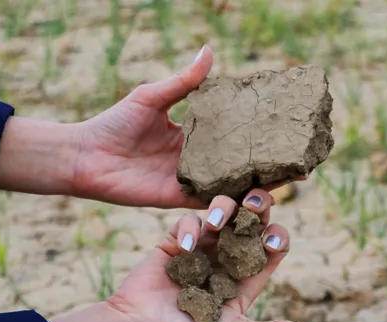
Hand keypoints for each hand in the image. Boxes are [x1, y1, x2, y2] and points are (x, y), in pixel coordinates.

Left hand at [0, 44, 301, 208]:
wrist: (86, 156)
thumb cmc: (114, 123)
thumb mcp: (152, 97)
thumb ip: (184, 83)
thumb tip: (210, 52)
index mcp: (193, 137)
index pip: (232, 137)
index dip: (257, 137)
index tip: (286, 132)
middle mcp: (197, 163)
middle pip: (239, 166)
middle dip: (268, 167)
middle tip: (300, 163)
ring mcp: (190, 184)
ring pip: (231, 188)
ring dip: (257, 187)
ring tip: (286, 182)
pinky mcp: (179, 201)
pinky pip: (211, 204)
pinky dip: (232, 203)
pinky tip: (256, 199)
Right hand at [49, 188, 314, 321]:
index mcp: (246, 277)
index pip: (272, 247)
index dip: (276, 238)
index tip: (269, 243)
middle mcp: (227, 257)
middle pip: (252, 221)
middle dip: (259, 208)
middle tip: (255, 207)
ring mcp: (202, 246)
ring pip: (222, 210)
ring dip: (226, 208)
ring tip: (219, 222)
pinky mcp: (175, 239)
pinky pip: (188, 220)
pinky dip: (189, 229)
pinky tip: (185, 248)